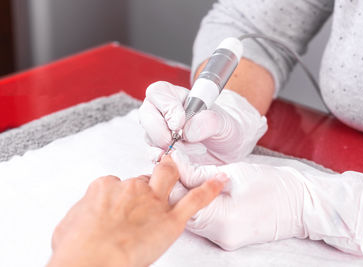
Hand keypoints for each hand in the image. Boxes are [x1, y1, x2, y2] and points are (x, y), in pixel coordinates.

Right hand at [47, 155, 226, 266]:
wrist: (91, 263)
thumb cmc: (76, 250)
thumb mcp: (67, 227)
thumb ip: (82, 214)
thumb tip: (85, 216)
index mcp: (104, 189)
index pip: (117, 184)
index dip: (120, 195)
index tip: (120, 205)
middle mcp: (130, 189)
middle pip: (142, 179)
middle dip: (144, 187)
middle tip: (144, 200)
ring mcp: (153, 202)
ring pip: (168, 176)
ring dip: (171, 173)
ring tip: (174, 172)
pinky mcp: (171, 220)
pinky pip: (196, 199)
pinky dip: (209, 189)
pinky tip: (220, 182)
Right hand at [139, 81, 266, 164]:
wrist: (230, 149)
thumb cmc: (226, 128)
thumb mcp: (226, 122)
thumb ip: (210, 121)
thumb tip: (188, 131)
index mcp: (177, 96)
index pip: (158, 92)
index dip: (165, 106)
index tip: (180, 123)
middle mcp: (163, 113)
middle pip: (146, 115)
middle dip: (160, 131)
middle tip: (178, 141)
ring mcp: (161, 133)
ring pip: (149, 137)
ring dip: (166, 147)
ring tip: (191, 152)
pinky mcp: (163, 152)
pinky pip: (153, 156)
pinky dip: (163, 161)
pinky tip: (177, 163)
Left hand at [169, 151, 362, 255]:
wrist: (301, 203)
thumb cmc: (274, 184)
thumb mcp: (235, 173)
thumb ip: (202, 173)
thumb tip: (177, 166)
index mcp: (224, 218)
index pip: (182, 203)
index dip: (170, 183)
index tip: (165, 167)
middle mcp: (222, 235)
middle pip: (184, 215)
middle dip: (176, 193)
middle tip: (172, 172)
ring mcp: (226, 240)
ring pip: (192, 220)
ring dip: (186, 201)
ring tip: (186, 181)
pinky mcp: (229, 239)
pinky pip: (205, 224)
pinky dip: (199, 209)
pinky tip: (200, 195)